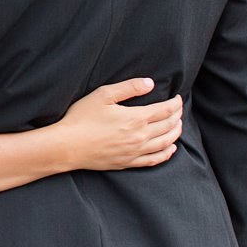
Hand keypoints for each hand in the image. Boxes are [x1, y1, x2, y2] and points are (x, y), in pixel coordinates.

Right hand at [56, 78, 181, 170]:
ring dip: (175, 133)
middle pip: (168, 126)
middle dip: (177, 116)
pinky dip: (166, 153)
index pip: (165, 110)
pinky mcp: (128, 162)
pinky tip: (170, 148)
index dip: (175, 103)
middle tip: (179, 109)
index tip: (178, 98)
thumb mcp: (103, 95)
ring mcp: (135, 152)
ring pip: (165, 143)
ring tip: (178, 125)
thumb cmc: (82, 118)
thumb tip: (150, 83)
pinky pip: (155, 160)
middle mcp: (140, 137)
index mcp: (136, 118)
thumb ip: (129, 88)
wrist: (67, 146)